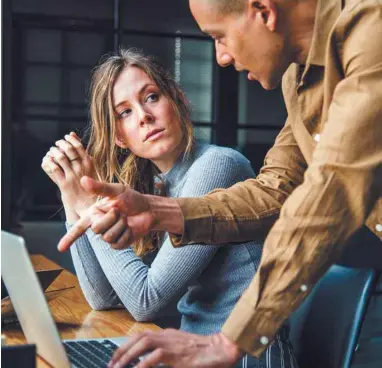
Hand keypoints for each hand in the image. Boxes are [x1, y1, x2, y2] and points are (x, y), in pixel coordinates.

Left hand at [41, 132, 95, 220]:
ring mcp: (73, 176)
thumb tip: (72, 133)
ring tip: (52, 152)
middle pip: (69, 150)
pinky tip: (47, 161)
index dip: (70, 140)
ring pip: (60, 158)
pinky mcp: (64, 184)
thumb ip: (80, 151)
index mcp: (89, 164)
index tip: (65, 138)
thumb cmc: (87, 183)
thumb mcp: (88, 166)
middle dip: (60, 144)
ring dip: (53, 153)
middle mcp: (82, 169)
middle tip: (57, 144)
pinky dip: (48, 162)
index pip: (78, 146)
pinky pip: (53, 169)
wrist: (86, 204)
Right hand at [57, 176, 154, 251]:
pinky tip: (130, 227)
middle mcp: (100, 225)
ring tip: (126, 218)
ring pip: (108, 237)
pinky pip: (118, 243)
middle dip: (111, 218)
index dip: (69, 238)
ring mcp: (109, 236)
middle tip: (120, 211)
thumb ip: (100, 187)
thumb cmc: (132, 198)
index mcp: (95, 213)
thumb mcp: (117, 190)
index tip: (60, 248)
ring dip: (121, 225)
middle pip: (97, 229)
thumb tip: (83, 180)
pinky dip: (127, 233)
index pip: (79, 227)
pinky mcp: (119, 244)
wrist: (148, 209)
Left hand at [108, 330, 243, 367]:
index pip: (142, 335)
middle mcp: (167, 335)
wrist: (220, 349)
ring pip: (144, 343)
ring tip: (118, 367)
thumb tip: (150, 360)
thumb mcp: (181, 349)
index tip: (117, 356)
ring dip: (129, 355)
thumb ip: (167, 352)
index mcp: (167, 334)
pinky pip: (156, 357)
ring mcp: (172, 343)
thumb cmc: (202, 351)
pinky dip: (143, 364)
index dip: (127, 344)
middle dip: (123, 350)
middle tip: (111, 364)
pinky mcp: (177, 354)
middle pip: (139, 337)